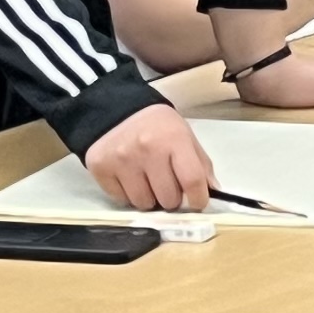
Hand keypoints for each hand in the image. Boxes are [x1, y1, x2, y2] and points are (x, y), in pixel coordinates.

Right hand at [84, 102, 214, 212]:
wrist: (115, 109)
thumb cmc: (156, 125)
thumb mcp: (183, 134)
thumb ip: (200, 163)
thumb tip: (212, 191)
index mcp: (173, 138)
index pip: (192, 180)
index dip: (199, 199)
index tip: (197, 203)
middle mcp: (147, 149)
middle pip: (168, 198)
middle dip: (172, 198)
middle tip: (168, 186)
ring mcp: (122, 160)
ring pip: (144, 203)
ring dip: (149, 198)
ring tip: (147, 181)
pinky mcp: (101, 168)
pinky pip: (121, 200)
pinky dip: (128, 195)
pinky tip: (130, 178)